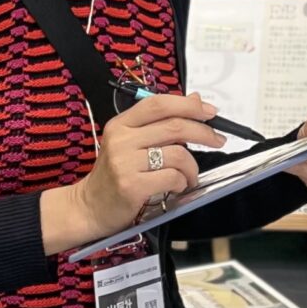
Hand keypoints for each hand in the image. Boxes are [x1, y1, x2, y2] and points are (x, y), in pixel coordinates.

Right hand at [39, 89, 217, 255]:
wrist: (88, 207)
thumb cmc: (114, 174)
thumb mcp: (132, 143)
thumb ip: (161, 123)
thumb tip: (194, 100)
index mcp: (121, 124)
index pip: (159, 104)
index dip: (188, 105)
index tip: (210, 112)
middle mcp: (121, 139)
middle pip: (174, 126)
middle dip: (204, 133)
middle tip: (218, 141)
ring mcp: (125, 163)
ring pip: (178, 155)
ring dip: (193, 167)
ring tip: (189, 177)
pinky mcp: (132, 186)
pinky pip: (172, 178)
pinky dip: (182, 183)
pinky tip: (176, 187)